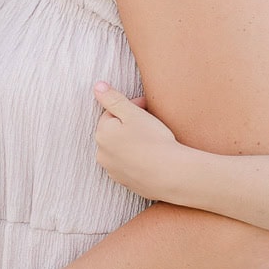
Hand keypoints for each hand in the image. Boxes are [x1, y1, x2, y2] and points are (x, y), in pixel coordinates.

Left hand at [93, 82, 187, 199]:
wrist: (171, 174)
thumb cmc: (153, 140)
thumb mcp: (133, 113)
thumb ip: (112, 98)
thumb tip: (97, 86)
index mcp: (102, 134)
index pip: (112, 113)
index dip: (130, 107)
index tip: (147, 107)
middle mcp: (102, 154)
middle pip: (115, 132)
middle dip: (129, 124)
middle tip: (151, 122)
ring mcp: (113, 171)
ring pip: (121, 149)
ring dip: (132, 142)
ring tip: (152, 141)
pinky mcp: (125, 183)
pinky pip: (129, 165)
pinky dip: (137, 159)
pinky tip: (152, 157)